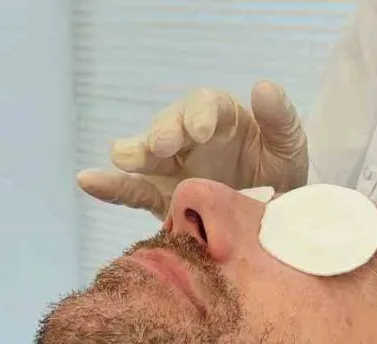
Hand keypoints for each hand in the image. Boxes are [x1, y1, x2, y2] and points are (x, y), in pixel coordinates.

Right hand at [77, 81, 308, 218]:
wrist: (270, 223)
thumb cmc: (279, 175)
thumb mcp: (289, 146)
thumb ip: (279, 118)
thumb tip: (263, 86)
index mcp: (220, 118)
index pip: (205, 106)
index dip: (198, 114)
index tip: (200, 130)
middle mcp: (189, 137)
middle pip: (169, 125)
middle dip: (163, 132)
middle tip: (163, 146)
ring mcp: (170, 168)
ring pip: (146, 155)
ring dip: (135, 153)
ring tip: (124, 159)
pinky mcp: (159, 198)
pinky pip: (131, 191)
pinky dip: (109, 187)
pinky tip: (87, 180)